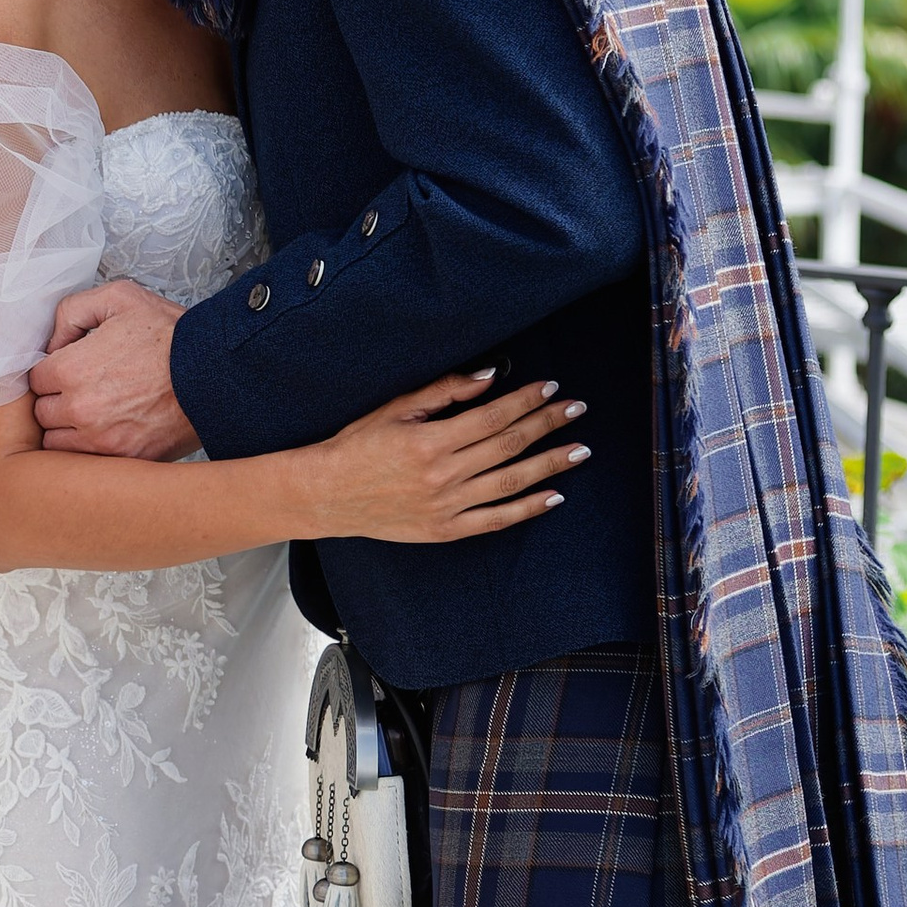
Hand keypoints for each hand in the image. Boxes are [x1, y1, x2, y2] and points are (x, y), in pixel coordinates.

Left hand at [30, 281, 195, 458]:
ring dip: (69, 430)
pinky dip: (92, 449)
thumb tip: (52, 342)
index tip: (70, 370)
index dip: (53, 372)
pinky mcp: (122, 458)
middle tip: (85, 390)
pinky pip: (86, 462)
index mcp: (70, 369)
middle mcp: (79, 409)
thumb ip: (72, 311)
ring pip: (58, 443)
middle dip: (57, 400)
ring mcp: (100, 439)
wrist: (215, 371)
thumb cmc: (171, 336)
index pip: (35, 379)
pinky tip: (110, 430)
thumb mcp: (119, 298)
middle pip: (42, 414)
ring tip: (96, 413)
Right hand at [303, 369, 587, 544]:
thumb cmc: (357, 446)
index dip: (526, 401)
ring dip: (550, 465)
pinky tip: (554, 496)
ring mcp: (447, 506)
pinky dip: (527, 508)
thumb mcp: (396, 409)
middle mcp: (443, 474)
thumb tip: (489, 376)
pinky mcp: (445, 529)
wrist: (327, 495)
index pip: (493, 416)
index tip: (552, 390)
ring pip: (511, 482)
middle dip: (547, 425)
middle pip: (509, 445)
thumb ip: (445, 391)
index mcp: (431, 440)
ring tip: (580, 450)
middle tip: (577, 410)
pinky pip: (495, 520)